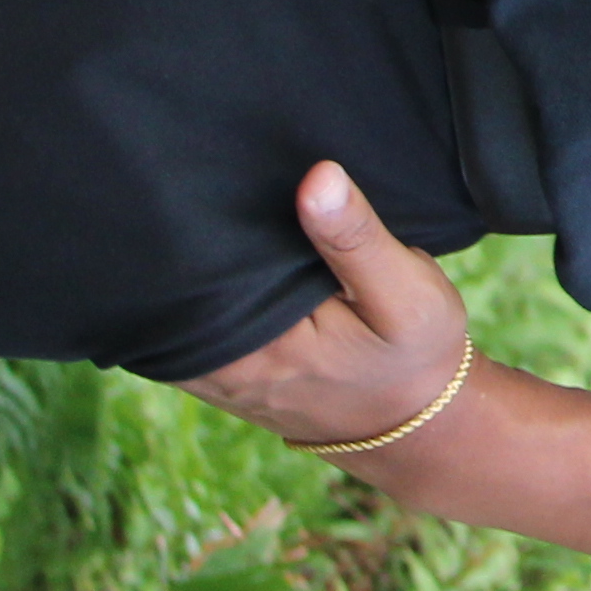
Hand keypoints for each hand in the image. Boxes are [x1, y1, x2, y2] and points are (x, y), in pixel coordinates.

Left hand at [170, 165, 482, 456]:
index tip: (222, 170)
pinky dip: (198, 293)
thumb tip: (317, 177)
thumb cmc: (412, 353)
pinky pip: (185, 325)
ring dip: (191, 265)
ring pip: (177, 306)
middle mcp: (220, 367)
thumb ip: (357, 237)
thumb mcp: (406, 292)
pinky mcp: (216, 377)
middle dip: (197, 234)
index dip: (207, 212)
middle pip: (178, 286)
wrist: (413, 420)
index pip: (201, 267)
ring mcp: (211, 377)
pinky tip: (225, 262)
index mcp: (259, 348)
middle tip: (223, 178)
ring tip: (217, 211)